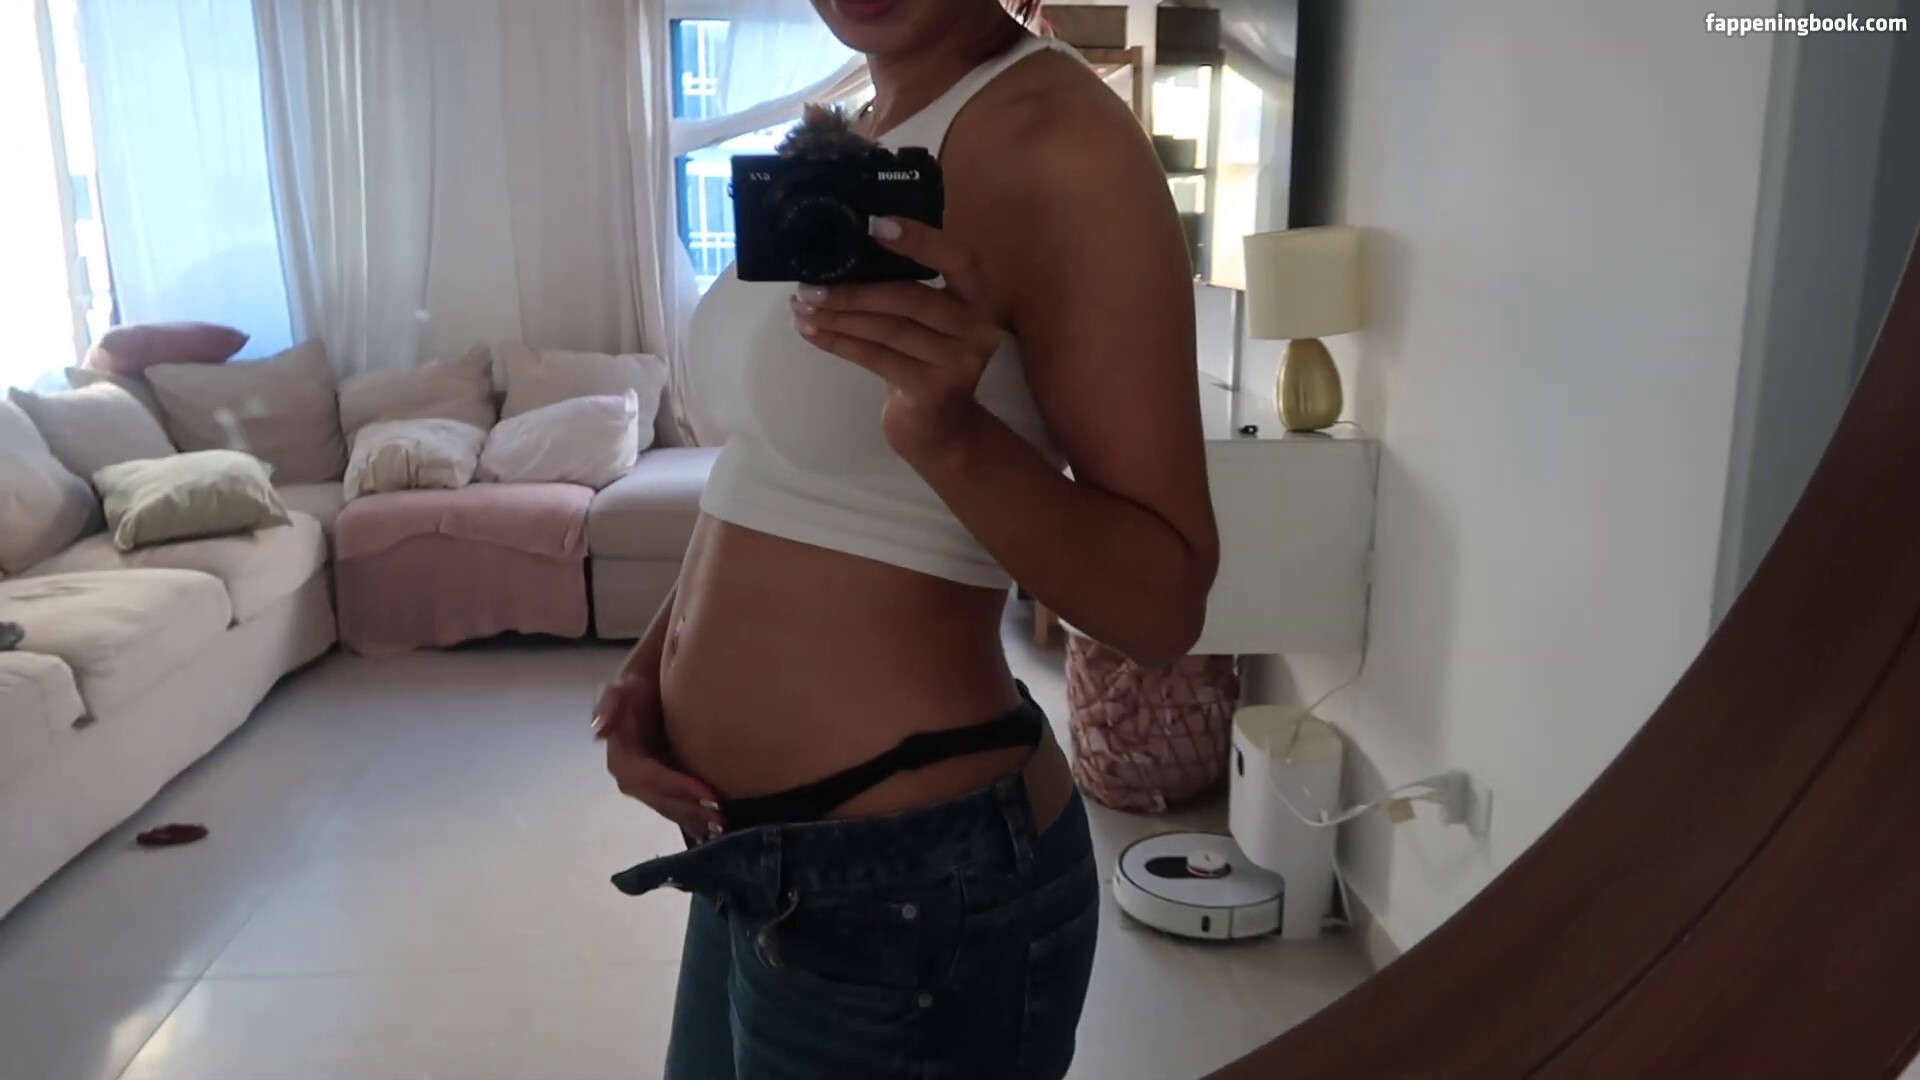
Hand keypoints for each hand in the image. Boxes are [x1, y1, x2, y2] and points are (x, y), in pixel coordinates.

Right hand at [594, 673, 723, 840]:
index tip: (708, 792)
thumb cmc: (636, 690)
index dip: (677, 787)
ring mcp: (647, 787)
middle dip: (690, 809)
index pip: (650, 778)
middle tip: (722, 815)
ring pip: (671, 809)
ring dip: (695, 819)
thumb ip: (609, 703)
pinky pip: (677, 808)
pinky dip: (695, 819)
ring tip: (723, 825)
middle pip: (662, 800)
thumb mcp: (620, 689)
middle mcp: (632, 779)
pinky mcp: (662, 789)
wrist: (647, 691)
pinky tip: (717, 830)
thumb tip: (599, 730)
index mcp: (621, 759)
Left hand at [789, 216, 998, 462]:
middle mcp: (976, 327)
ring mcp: (958, 362)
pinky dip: (838, 342)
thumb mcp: (926, 321)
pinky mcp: (932, 390)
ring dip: (838, 316)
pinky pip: (876, 358)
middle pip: (911, 299)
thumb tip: (839, 252)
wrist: (942, 430)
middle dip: (854, 290)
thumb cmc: (925, 361)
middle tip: (809, 285)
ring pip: (888, 329)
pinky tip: (811, 331)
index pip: (959, 258)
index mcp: (977, 297)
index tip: (875, 225)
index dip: (921, 240)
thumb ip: (903, 288)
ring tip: (802, 306)